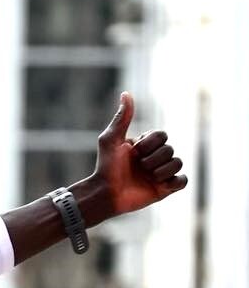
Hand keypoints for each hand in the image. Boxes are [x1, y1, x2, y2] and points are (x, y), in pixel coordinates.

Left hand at [94, 92, 186, 216]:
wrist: (104, 194)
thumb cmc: (105, 167)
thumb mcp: (111, 140)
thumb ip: (122, 118)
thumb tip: (126, 93)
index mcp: (146, 145)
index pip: (162, 135)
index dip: (150, 144)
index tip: (134, 152)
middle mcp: (155, 158)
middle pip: (170, 149)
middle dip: (153, 158)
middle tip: (139, 168)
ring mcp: (160, 173)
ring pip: (178, 163)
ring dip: (162, 170)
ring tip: (147, 177)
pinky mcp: (164, 189)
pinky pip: (183, 181)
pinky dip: (176, 181)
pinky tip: (162, 184)